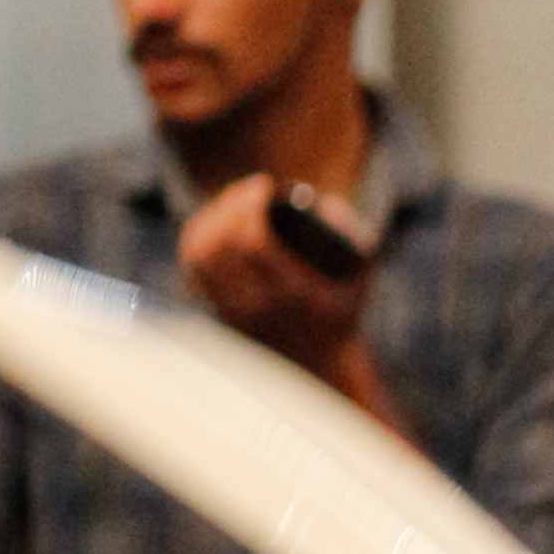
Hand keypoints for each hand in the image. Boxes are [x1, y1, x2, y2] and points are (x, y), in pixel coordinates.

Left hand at [177, 172, 373, 380]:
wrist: (317, 366)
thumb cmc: (339, 314)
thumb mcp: (360, 278)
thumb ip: (355, 237)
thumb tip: (324, 205)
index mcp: (293, 293)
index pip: (252, 240)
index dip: (250, 203)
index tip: (265, 187)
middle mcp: (257, 305)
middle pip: (221, 242)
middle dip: (231, 205)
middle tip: (250, 190)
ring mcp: (234, 311)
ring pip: (200, 254)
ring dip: (212, 218)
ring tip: (232, 203)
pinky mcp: (219, 312)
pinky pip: (193, 268)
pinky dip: (197, 238)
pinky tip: (214, 223)